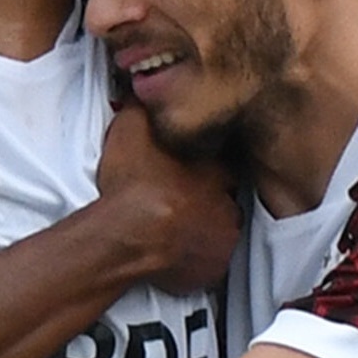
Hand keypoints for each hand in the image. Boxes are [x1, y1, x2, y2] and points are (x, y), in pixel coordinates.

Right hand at [96, 104, 240, 294]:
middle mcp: (228, 199)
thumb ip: (143, 109)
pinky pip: (213, 261)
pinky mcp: (216, 268)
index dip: (207, 162)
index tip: (190, 166)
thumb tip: (144, 89)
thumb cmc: (132, 182)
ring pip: (222, 229)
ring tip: (179, 227)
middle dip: (209, 196)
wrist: (129, 234)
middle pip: (226, 195)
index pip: (225, 160)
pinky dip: (200, 258)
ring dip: (207, 226)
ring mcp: (225, 236)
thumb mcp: (131, 128)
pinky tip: (179, 252)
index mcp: (215, 166)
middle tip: (181, 199)